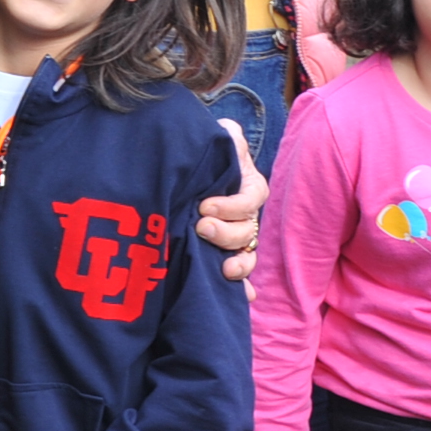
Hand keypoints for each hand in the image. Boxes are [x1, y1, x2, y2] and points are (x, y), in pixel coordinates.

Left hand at [199, 122, 265, 283]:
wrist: (179, 167)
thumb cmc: (200, 152)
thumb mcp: (215, 137)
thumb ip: (226, 135)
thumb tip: (229, 132)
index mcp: (248, 185)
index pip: (250, 199)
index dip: (231, 206)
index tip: (204, 206)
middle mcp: (245, 213)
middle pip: (248, 230)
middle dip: (226, 234)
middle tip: (201, 228)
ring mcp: (235, 235)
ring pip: (246, 254)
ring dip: (239, 264)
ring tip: (224, 270)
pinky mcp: (220, 253)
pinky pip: (238, 272)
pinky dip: (242, 287)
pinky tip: (243, 298)